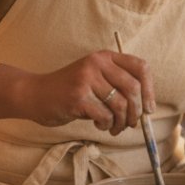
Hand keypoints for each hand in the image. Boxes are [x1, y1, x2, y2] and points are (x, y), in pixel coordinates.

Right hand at [23, 50, 155, 135]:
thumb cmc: (69, 90)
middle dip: (136, 112)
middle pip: (133, 88)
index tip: (149, 108)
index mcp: (104, 56)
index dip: (150, 90)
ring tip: (114, 128)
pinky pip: (105, 116)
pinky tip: (100, 125)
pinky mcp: (78, 97)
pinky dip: (107, 125)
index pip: (140, 67)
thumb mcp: (94, 77)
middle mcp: (97, 63)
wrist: (34, 94)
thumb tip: (145, 107)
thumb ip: (116, 84)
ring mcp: (86, 79)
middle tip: (131, 124)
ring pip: (120, 105)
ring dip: (121, 123)